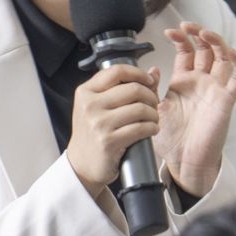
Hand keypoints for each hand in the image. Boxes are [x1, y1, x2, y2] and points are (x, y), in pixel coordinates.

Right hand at [67, 60, 162, 207]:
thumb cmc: (92, 134)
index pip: (117, 71)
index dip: (139, 73)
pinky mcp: (109, 141)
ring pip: (140, 109)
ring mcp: (98, 123)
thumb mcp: (99, 106)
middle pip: (133, 89)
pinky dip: (152, 128)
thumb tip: (154, 71)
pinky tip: (151, 129)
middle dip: (151, 96)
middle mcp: (90, 105)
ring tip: (153, 119)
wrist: (81, 165)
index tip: (149, 81)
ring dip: (153, 114)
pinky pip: (141, 128)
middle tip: (154, 104)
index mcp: (85, 92)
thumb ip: (123, 87)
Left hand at [158, 24, 235, 199]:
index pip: (187, 51)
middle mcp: (202, 82)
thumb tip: (151, 69)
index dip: (181, 38)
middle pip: (206, 48)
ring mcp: (216, 89)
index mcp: (184, 82)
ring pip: (223, 57)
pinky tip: (228, 51)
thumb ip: (152, 88)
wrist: (183, 161)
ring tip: (203, 33)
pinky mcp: (227, 100)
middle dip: (198, 33)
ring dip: (216, 41)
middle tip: (186, 26)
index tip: (169, 31)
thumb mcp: (154, 108)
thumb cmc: (170, 139)